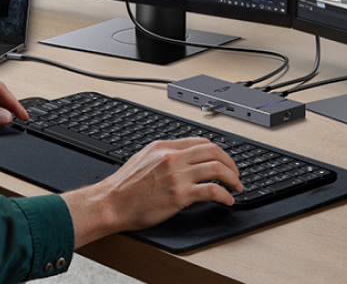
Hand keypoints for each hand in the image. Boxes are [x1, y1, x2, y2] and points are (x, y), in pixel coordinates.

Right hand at [61, 138, 241, 247]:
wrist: (110, 204)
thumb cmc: (123, 188)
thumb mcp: (142, 160)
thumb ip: (163, 155)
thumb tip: (182, 158)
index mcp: (163, 147)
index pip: (200, 143)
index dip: (218, 152)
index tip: (224, 162)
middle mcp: (172, 157)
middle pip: (213, 152)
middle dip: (231, 163)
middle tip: (235, 175)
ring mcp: (177, 175)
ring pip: (217, 168)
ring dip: (233, 178)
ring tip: (236, 188)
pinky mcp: (179, 194)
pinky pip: (212, 190)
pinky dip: (225, 195)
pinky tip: (227, 201)